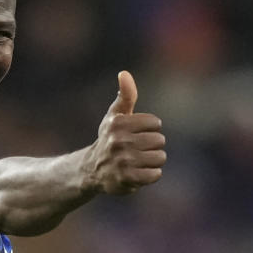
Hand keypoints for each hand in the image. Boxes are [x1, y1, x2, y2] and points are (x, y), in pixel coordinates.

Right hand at [81, 71, 166, 194]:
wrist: (92, 170)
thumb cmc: (109, 138)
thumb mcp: (115, 116)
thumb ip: (125, 95)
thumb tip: (124, 73)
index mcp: (118, 124)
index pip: (155, 123)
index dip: (150, 129)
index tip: (137, 134)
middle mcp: (118, 141)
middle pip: (159, 141)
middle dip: (153, 146)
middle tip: (138, 150)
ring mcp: (122, 161)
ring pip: (160, 158)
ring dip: (153, 161)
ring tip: (139, 161)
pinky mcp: (126, 179)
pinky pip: (155, 174)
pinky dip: (151, 175)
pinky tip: (140, 173)